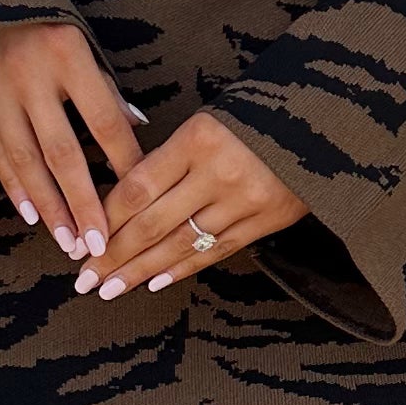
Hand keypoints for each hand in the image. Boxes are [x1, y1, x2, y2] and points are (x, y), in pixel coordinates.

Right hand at [0, 20, 143, 260]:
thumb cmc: (37, 20)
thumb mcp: (77, 39)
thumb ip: (104, 86)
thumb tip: (138, 127)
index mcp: (68, 54)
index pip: (104, 120)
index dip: (124, 163)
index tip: (140, 199)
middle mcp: (30, 74)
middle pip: (62, 152)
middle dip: (83, 202)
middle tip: (99, 243)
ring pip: (25, 161)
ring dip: (49, 206)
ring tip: (68, 241)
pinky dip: (14, 187)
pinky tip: (33, 216)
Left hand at [76, 110, 302, 299]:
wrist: (326, 120)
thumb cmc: (255, 114)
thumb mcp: (206, 122)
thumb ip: (167, 160)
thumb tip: (119, 203)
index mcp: (197, 138)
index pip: (137, 188)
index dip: (104, 220)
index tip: (79, 242)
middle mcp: (219, 172)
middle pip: (151, 223)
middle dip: (113, 256)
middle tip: (83, 280)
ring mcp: (245, 201)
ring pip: (180, 244)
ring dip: (140, 271)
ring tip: (109, 289)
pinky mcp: (267, 221)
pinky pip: (216, 251)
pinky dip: (182, 268)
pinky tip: (154, 283)